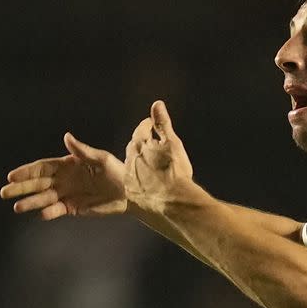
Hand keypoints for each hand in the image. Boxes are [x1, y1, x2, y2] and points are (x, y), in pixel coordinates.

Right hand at [0, 133, 126, 219]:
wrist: (129, 192)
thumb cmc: (116, 171)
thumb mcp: (100, 158)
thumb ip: (82, 151)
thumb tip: (66, 136)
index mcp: (67, 165)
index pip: (42, 168)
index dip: (27, 172)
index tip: (12, 176)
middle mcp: (63, 180)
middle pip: (38, 184)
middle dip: (21, 188)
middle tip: (4, 193)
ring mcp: (67, 194)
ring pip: (44, 198)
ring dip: (31, 202)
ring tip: (17, 207)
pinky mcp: (73, 208)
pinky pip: (57, 210)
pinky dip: (49, 212)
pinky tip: (42, 214)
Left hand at [124, 100, 193, 214]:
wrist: (174, 203)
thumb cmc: (176, 172)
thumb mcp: (173, 144)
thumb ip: (163, 124)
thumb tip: (157, 104)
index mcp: (140, 147)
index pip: (141, 131)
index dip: (147, 126)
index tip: (151, 125)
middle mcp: (131, 163)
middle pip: (133, 149)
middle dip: (141, 145)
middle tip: (150, 143)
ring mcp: (130, 181)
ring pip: (132, 168)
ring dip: (139, 165)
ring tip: (150, 166)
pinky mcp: (132, 198)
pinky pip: (133, 187)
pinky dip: (139, 183)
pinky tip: (148, 186)